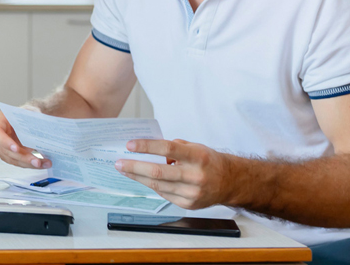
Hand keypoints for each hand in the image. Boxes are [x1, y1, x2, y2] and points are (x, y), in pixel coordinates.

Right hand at [0, 111, 50, 168]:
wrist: (27, 119)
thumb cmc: (24, 113)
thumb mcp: (27, 110)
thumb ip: (31, 114)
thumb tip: (40, 121)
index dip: (5, 142)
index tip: (16, 148)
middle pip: (7, 151)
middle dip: (23, 158)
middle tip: (36, 161)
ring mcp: (3, 148)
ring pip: (14, 160)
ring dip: (29, 164)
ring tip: (44, 164)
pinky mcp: (11, 155)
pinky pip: (19, 162)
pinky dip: (30, 164)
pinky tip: (41, 164)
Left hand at [114, 138, 230, 209]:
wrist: (230, 182)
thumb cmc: (209, 161)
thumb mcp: (194, 147)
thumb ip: (172, 148)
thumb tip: (147, 150)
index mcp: (197, 156)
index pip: (167, 149)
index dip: (146, 147)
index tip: (130, 145)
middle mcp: (195, 175)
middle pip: (158, 171)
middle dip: (134, 167)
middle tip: (119, 163)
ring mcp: (191, 192)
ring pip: (157, 185)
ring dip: (138, 177)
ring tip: (125, 170)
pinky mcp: (188, 204)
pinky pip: (164, 194)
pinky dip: (151, 186)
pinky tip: (142, 179)